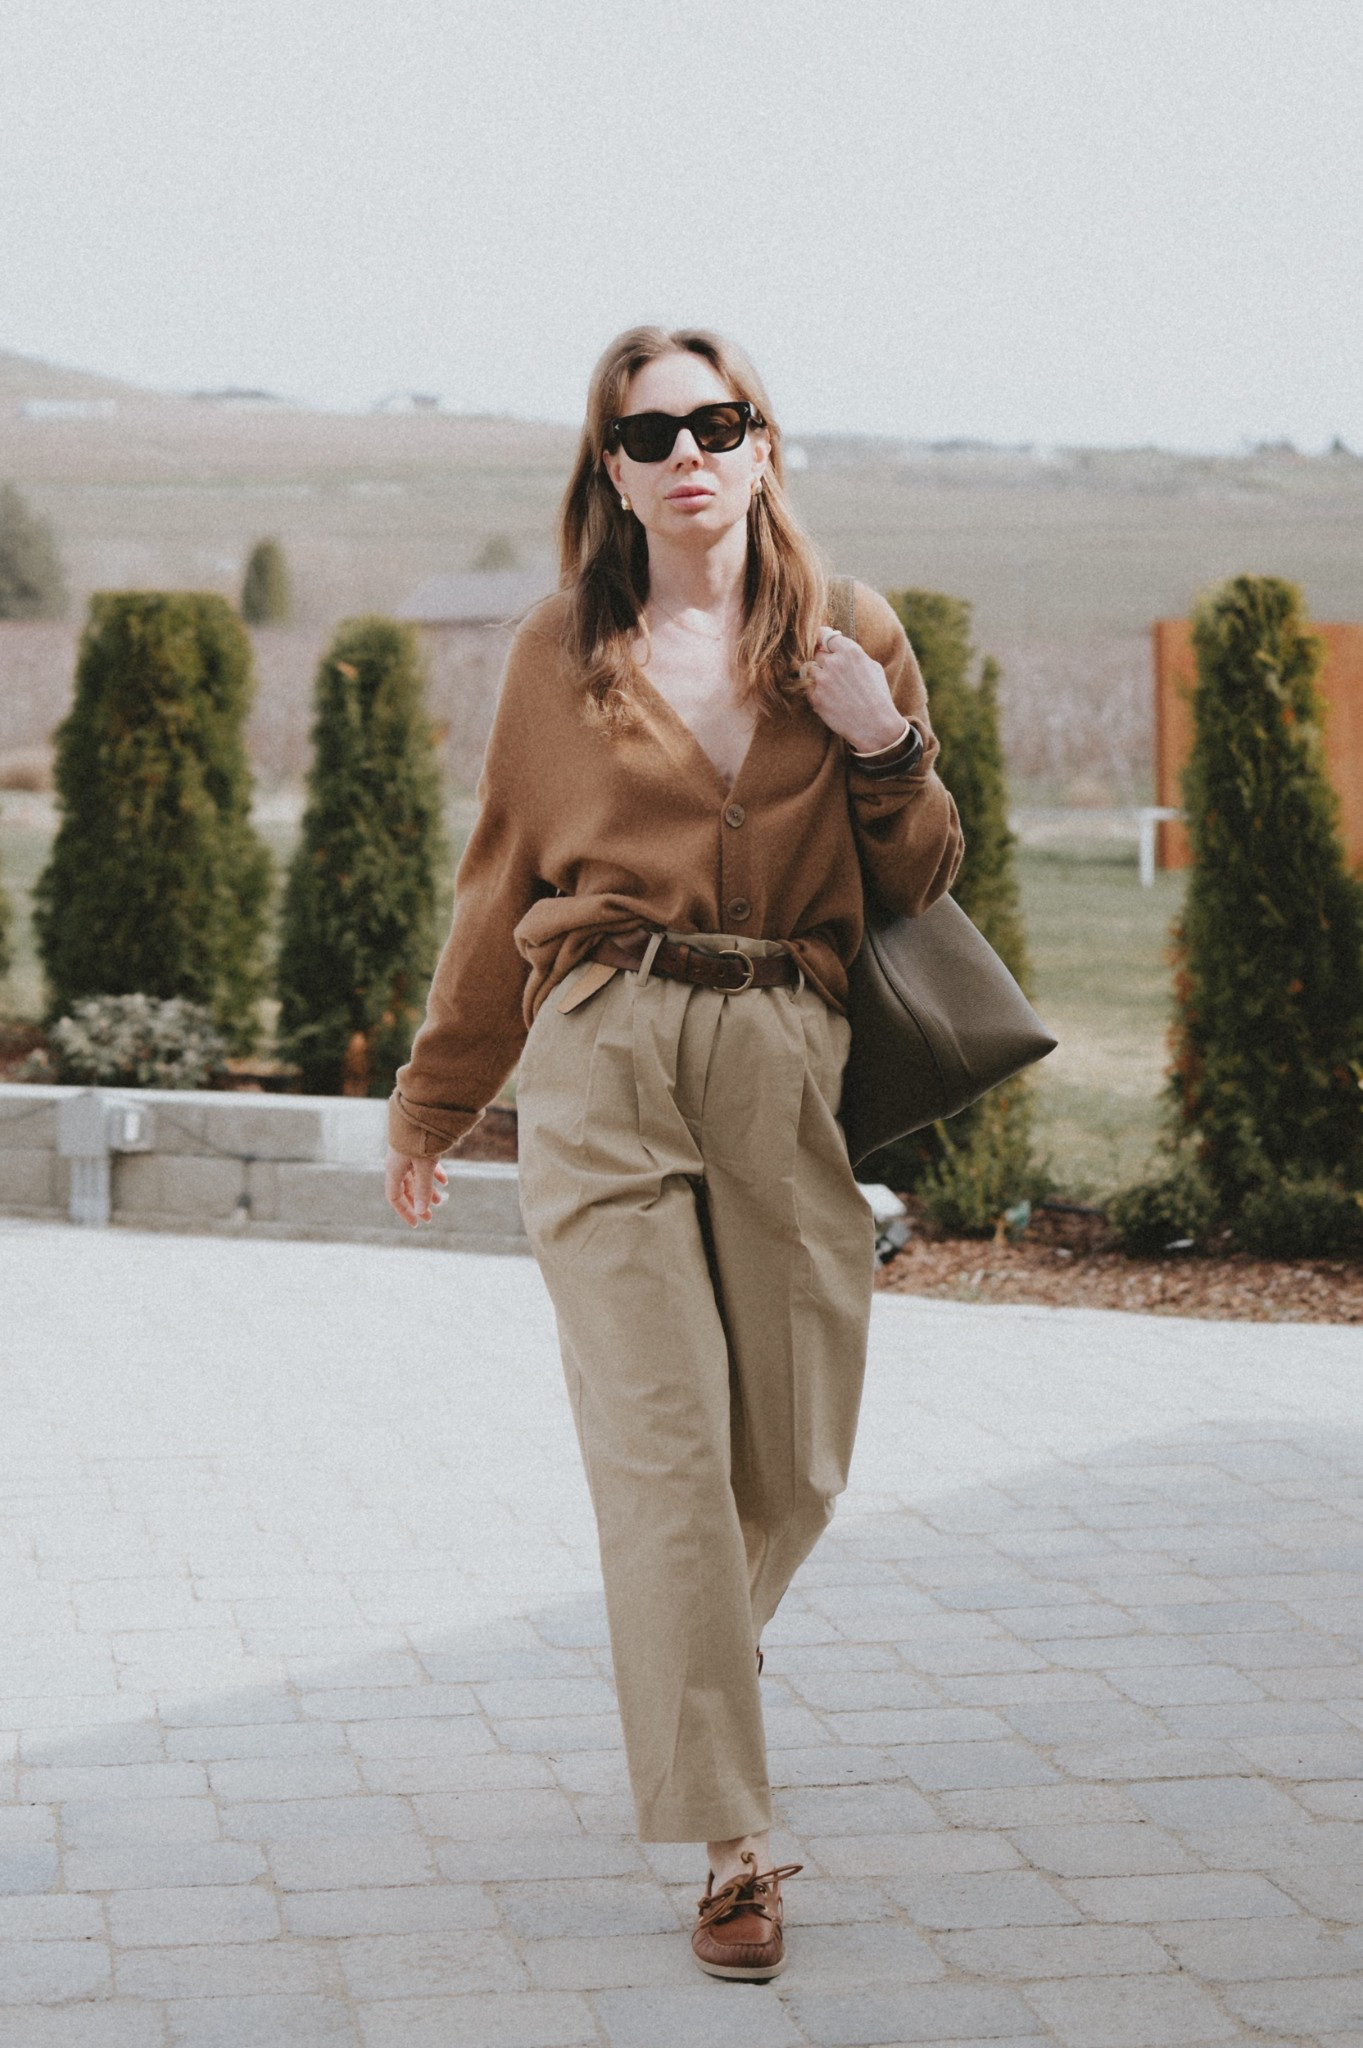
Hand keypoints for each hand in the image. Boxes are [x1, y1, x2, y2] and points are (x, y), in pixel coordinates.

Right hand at [385, 1145, 447, 1226]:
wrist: (421, 1110)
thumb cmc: (420, 1137)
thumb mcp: (424, 1166)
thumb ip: (423, 1189)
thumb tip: (421, 1212)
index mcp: (394, 1170)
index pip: (395, 1197)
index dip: (404, 1212)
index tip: (416, 1223)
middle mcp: (397, 1163)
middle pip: (406, 1189)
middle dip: (418, 1204)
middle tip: (430, 1218)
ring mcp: (407, 1155)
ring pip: (416, 1178)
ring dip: (427, 1190)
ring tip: (439, 1201)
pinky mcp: (416, 1147)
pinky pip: (424, 1164)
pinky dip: (434, 1173)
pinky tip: (445, 1181)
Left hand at [803, 627, 906, 753]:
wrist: (875, 725)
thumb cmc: (877, 696)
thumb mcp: (872, 667)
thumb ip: (853, 654)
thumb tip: (838, 645)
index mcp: (850, 651)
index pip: (824, 634)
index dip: (821, 639)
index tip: (821, 643)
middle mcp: (834, 662)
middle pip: (816, 653)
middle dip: (822, 661)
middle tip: (832, 673)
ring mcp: (822, 679)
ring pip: (809, 670)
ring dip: (816, 676)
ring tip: (831, 688)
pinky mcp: (815, 696)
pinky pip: (808, 688)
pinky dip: (815, 692)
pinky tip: (830, 700)